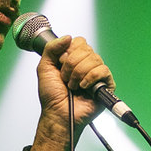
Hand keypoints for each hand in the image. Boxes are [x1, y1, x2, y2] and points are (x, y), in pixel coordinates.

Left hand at [29, 33, 116, 150]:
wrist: (58, 113)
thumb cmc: (52, 96)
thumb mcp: (44, 67)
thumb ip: (51, 48)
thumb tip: (68, 37)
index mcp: (74, 58)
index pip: (79, 41)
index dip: (68, 52)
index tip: (61, 65)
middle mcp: (87, 64)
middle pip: (86, 49)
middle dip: (71, 65)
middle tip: (66, 79)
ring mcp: (97, 74)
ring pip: (94, 59)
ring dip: (79, 74)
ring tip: (74, 86)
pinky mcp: (106, 84)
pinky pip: (103, 70)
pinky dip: (90, 78)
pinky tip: (84, 88)